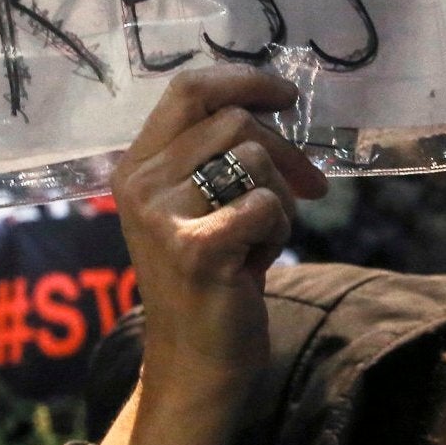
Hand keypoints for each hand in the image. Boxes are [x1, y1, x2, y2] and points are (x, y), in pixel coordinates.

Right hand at [96, 67, 328, 444]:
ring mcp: (161, 216)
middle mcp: (139, 184)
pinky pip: (267, 205)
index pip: (189, 88)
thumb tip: (275, 102)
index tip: (287, 96)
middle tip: (309, 187)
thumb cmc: (212, 279)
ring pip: (256, 160)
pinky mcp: (195, 249)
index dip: (245, 80)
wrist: (197, 364)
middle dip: (286, 152)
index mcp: (136, 165)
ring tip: (260, 239)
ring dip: (280, 199)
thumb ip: (217, 152)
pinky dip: (278, 232)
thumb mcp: (201, 203)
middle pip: (235, 121)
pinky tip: (255, 264)